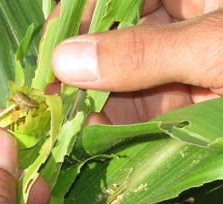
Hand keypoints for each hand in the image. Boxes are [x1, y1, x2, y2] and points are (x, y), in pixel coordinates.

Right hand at [51, 0, 222, 123]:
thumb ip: (143, 53)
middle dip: (80, 69)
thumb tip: (67, 60)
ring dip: (91, 101)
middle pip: (111, 40)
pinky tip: (93, 132)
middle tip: (50, 95)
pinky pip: (139, 110)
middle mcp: (176, 27)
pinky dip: (114, 124)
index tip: (51, 52)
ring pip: (120, 79)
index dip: (77, 18)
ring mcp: (177, 67)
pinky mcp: (181, 103)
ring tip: (65, 121)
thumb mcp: (214, 48)